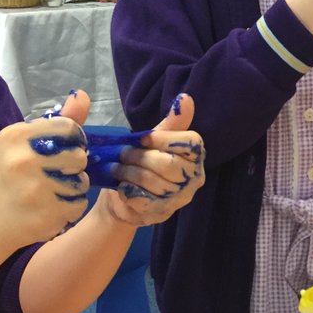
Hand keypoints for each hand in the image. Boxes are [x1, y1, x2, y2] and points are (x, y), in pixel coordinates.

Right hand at [0, 92, 92, 249]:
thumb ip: (57, 123)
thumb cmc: (6, 177)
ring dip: (73, 188)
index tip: (61, 150)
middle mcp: (24, 159)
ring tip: (50, 192)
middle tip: (54, 174)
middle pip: (79, 156)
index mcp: (16, 135)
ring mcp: (34, 188)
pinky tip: (49, 208)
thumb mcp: (22, 144)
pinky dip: (70, 208)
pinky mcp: (45, 213)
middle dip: (73, 167)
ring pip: (82, 182)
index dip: (73, 140)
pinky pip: (78, 204)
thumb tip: (84, 95)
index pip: (69, 128)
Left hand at [95, 94, 204, 227]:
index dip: (164, 139)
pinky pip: (143, 200)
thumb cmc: (142, 162)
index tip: (143, 138)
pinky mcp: (162, 214)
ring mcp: (180, 199)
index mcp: (196, 156)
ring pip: (153, 182)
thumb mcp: (154, 140)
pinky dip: (128, 190)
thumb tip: (185, 99)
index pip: (191, 143)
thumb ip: (171, 123)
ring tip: (116, 168)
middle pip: (169, 164)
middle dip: (140, 157)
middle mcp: (195, 178)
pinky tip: (121, 185)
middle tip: (122, 154)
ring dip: (129, 173)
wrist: (125, 196)